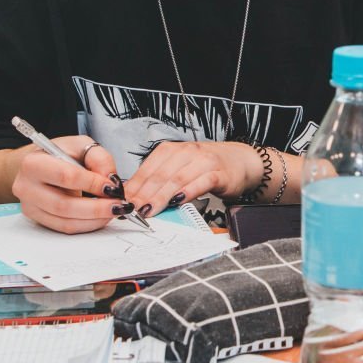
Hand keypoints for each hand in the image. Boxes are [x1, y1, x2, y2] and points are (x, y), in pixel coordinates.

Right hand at [12, 135, 129, 233]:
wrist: (39, 163)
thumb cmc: (61, 153)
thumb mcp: (81, 145)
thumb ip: (99, 158)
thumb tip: (111, 180)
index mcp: (33, 163)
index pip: (66, 177)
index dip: (93, 184)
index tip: (114, 187)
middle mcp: (26, 187)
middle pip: (64, 205)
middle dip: (97, 208)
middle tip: (119, 205)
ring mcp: (29, 206)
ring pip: (66, 221)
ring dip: (95, 220)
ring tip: (114, 211)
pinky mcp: (37, 219)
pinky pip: (65, 228)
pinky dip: (87, 225)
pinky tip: (101, 217)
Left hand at [120, 141, 262, 218]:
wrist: (240, 161)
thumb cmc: (205, 168)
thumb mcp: (178, 169)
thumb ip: (158, 181)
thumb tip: (133, 198)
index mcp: (170, 150)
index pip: (147, 170)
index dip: (134, 188)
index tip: (123, 204)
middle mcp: (186, 152)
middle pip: (160, 175)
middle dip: (144, 195)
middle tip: (132, 211)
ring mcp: (203, 161)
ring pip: (177, 179)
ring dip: (161, 196)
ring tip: (149, 211)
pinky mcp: (219, 173)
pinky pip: (201, 182)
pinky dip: (188, 192)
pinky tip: (178, 201)